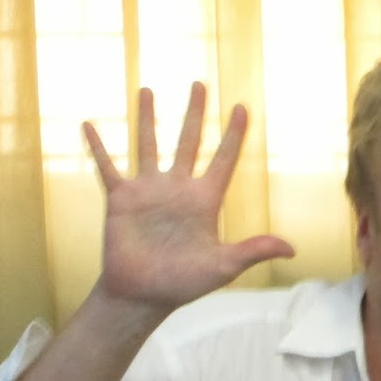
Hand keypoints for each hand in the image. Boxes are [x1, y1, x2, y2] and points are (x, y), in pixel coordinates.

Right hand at [84, 83, 294, 309]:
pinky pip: (108, 167)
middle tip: (199, 84)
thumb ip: (253, 251)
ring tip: (147, 88)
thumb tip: (292, 250)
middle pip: (188, 141)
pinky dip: (97, 146)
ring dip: (148, 117)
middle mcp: (177, 189)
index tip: (241, 106)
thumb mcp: (223, 267)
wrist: (142, 296)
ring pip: (149, 144)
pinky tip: (88, 124)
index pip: (223, 159)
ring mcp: (148, 191)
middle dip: (194, 113)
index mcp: (205, 200)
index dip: (233, 134)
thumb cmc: (184, 283)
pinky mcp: (120, 200)